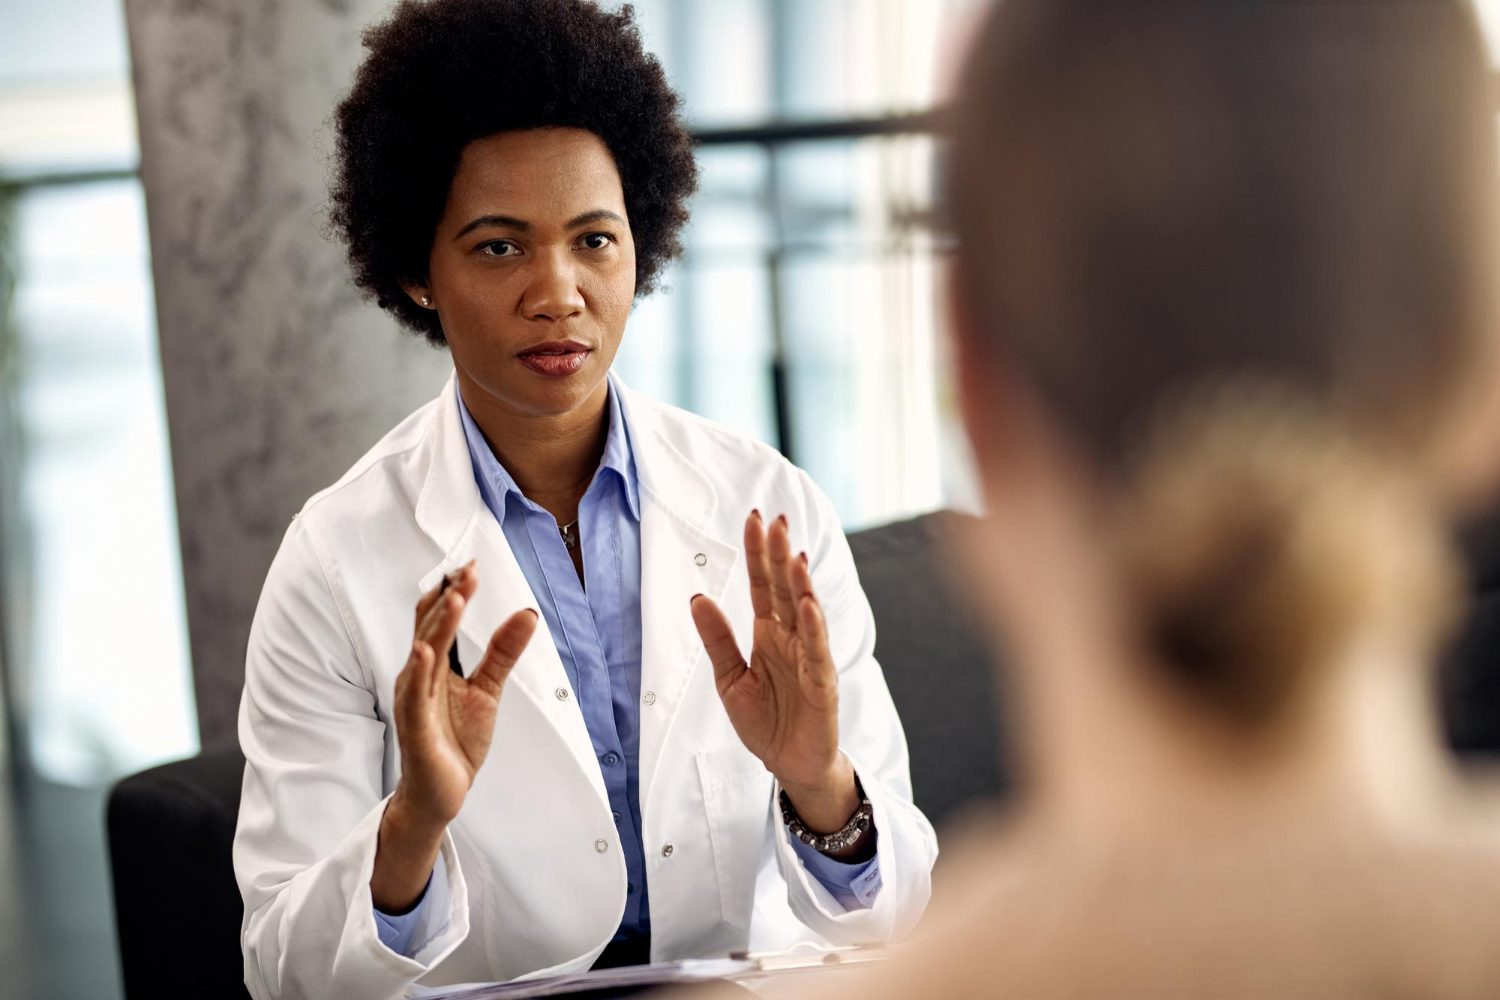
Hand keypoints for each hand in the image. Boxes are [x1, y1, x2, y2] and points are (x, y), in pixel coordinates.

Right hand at [392, 561, 538, 825]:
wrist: (441, 792)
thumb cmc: (456, 740)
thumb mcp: (488, 690)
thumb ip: (503, 652)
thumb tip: (528, 614)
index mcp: (435, 666)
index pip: (441, 620)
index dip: (455, 592)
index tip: (472, 566)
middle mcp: (419, 676)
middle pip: (432, 628)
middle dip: (450, 598)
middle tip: (468, 570)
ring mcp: (414, 699)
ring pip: (424, 654)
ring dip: (439, 625)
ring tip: (455, 597)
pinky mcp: (414, 725)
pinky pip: (416, 695)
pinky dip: (419, 672)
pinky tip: (425, 652)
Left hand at [691, 512, 857, 833]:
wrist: (789, 764)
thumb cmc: (765, 722)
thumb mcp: (729, 678)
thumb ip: (717, 639)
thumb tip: (697, 598)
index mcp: (768, 632)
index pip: (761, 584)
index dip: (756, 553)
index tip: (753, 519)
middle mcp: (791, 637)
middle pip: (783, 588)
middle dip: (779, 554)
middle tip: (774, 519)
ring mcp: (810, 657)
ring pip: (804, 612)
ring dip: (799, 583)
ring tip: (792, 553)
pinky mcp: (822, 682)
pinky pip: (817, 651)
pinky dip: (814, 627)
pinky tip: (808, 603)